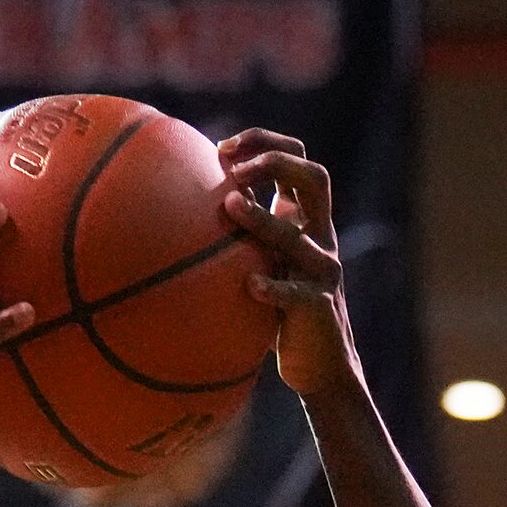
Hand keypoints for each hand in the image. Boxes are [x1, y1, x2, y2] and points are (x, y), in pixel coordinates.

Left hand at [218, 130, 355, 397]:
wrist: (320, 363)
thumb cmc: (278, 309)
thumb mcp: (261, 260)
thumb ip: (241, 229)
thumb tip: (184, 203)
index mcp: (305, 219)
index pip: (296, 159)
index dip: (264, 143)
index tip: (222, 148)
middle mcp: (320, 237)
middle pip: (314, 178)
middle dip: (275, 162)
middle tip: (235, 169)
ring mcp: (322, 270)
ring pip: (299, 234)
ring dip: (264, 218)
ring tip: (231, 205)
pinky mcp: (318, 306)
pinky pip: (297, 292)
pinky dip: (274, 286)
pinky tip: (249, 286)